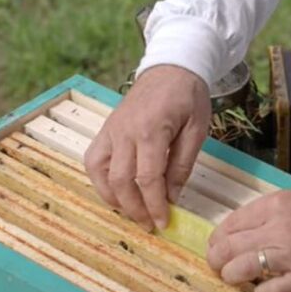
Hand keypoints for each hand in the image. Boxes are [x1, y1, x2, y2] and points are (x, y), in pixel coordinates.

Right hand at [84, 65, 210, 230]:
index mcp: (151, 130)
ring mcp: (111, 130)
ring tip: (133, 213)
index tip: (164, 222)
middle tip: (150, 224)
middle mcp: (124, 131)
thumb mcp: (197, 130)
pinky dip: (101, 181)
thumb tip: (172, 197)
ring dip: (114, 199)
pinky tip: (116, 193)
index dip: (155, 205)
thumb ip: (182, 164)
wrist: (170, 67)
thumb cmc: (188, 96)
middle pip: (120, 181)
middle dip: (134, 209)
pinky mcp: (105, 130)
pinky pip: (93, 161)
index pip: (148, 178)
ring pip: (100, 173)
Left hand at [206, 187, 290, 291]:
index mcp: (276, 205)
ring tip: (236, 279)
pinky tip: (267, 291)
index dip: (218, 239)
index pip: (230, 224)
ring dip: (232, 277)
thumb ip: (274, 212)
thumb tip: (249, 228)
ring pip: (239, 270)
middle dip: (216, 260)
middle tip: (218, 267)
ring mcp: (290, 256)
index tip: (218, 247)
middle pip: (227, 247)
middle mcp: (277, 228)